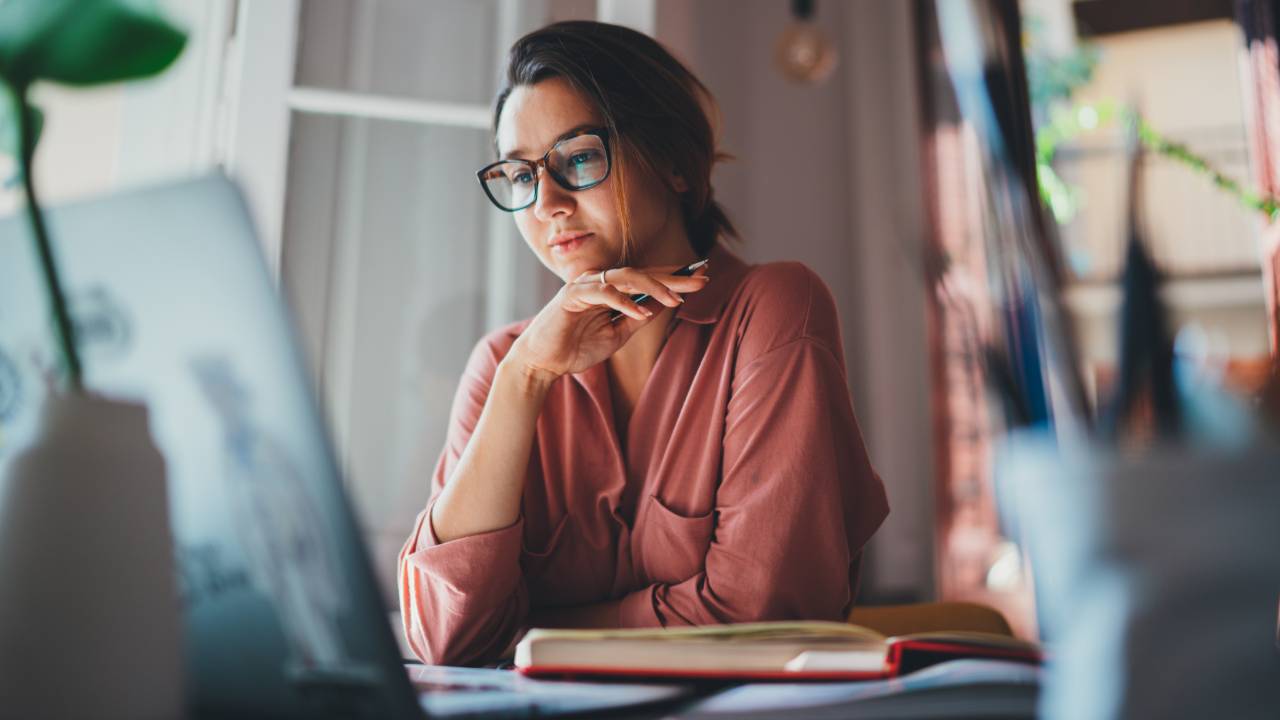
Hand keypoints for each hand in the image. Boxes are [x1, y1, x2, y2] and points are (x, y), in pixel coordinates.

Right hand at [507, 263, 709, 381]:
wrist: (544, 363)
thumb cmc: (576, 348)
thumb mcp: (617, 335)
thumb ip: (637, 318)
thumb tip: (664, 305)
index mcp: (611, 289)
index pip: (647, 279)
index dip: (674, 278)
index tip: (702, 278)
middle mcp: (599, 281)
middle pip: (642, 273)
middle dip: (673, 278)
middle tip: (701, 280)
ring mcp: (585, 285)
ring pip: (625, 277)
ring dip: (653, 287)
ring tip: (676, 299)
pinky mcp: (571, 296)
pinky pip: (603, 293)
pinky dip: (623, 302)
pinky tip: (641, 313)